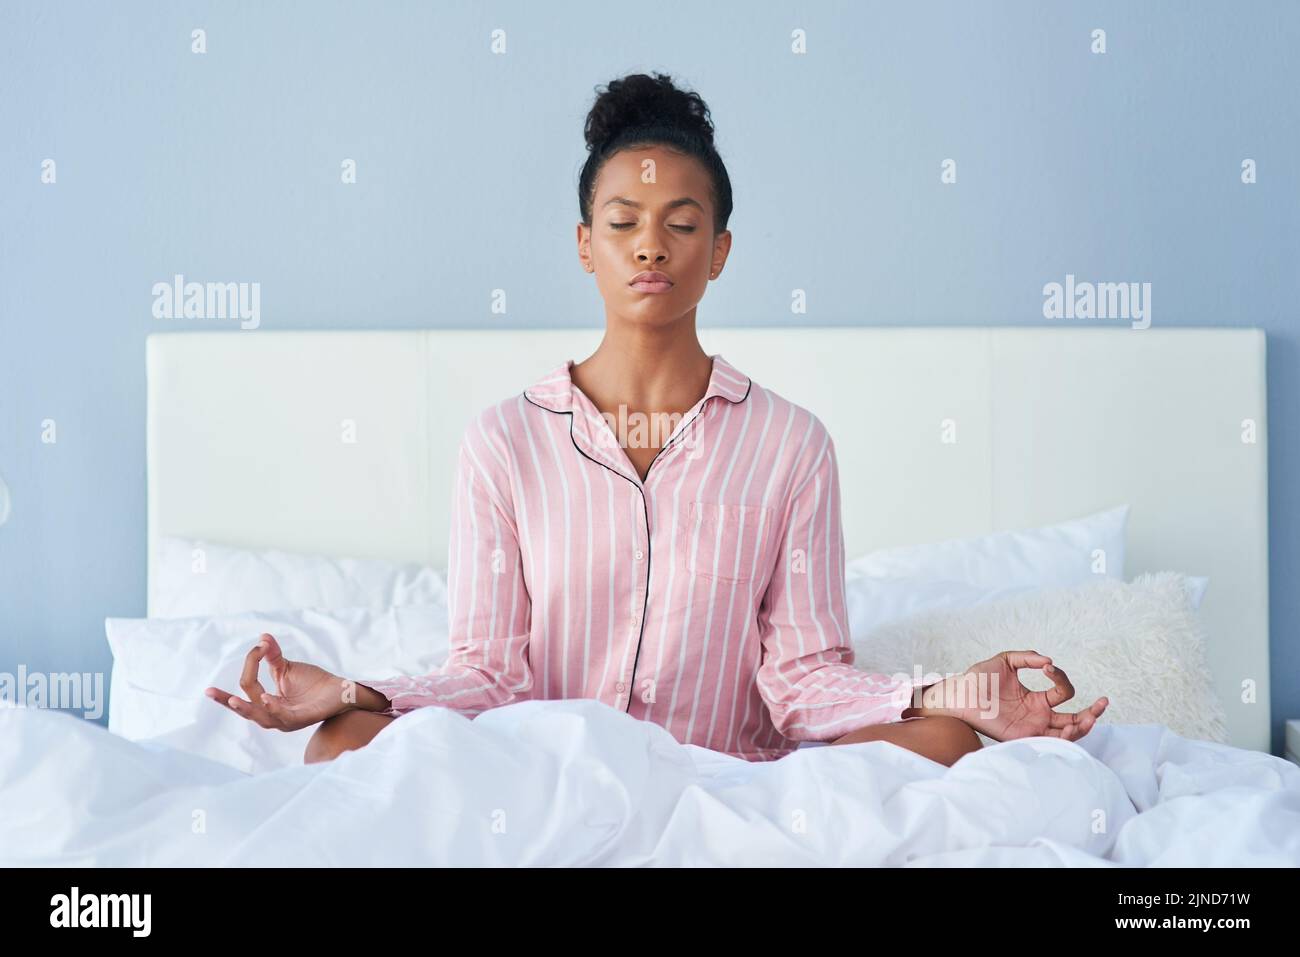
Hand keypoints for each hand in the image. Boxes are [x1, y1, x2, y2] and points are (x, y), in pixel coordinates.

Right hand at [204, 633, 354, 731]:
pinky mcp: (301, 719)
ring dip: (245, 708)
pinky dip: (273, 708)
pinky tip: (266, 698)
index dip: (251, 664)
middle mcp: (272, 715)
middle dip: (225, 701)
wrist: (340, 690)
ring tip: (231, 699)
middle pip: (245, 708)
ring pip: (259, 717)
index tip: (258, 646)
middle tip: (208, 691)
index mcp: (266, 703)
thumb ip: (272, 656)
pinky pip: (283, 716)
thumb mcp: (287, 668)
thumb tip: (262, 637)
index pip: (248, 686)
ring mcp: (286, 720)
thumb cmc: (313, 682)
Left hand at [925, 649, 1108, 743]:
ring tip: (1092, 716)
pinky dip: (1063, 737)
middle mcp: (1038, 715)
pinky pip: (1048, 742)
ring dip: (1083, 726)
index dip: (1061, 678)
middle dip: (1092, 712)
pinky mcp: (1023, 737)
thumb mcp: (1006, 661)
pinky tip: (1071, 727)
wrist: (960, 693)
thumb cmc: (979, 678)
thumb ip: (1028, 658)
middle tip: (1103, 702)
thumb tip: (1050, 661)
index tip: (1048, 668)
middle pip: (1074, 718)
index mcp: (1036, 699)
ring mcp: (1032, 727)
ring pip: (1067, 733)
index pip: (1063, 692)